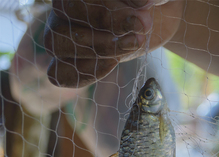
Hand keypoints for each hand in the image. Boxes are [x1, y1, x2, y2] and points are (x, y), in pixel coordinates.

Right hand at [44, 0, 183, 87]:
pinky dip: (87, 72)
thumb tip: (146, 1)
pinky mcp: (67, 62)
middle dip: (108, 21)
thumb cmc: (145, 4)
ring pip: (56, 43)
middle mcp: (62, 7)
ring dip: (100, 47)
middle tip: (142, 25)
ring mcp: (60, 34)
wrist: (149, 21)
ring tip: (134, 43)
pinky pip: (60, 74)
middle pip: (65, 11)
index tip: (145, 7)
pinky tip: (114, 62)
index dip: (111, 6)